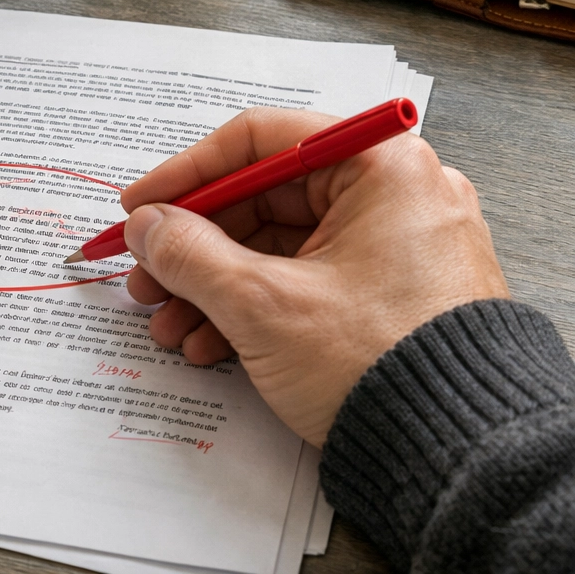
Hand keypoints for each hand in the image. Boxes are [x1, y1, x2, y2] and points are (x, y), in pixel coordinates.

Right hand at [121, 107, 508, 445]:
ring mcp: (393, 244)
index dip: (187, 173)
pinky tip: (208, 342)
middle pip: (263, 199)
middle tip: (145, 274)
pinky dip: (252, 307)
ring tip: (168, 323)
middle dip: (193, 246)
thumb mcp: (264, 305)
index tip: (141, 204)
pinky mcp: (387, 291)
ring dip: (213, 284)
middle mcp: (392, 193)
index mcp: (380, 166)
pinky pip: (304, 279)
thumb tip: (146, 227)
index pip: (261, 141)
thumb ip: (190, 254)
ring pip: (277, 246)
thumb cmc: (383, 367)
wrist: (461, 462)